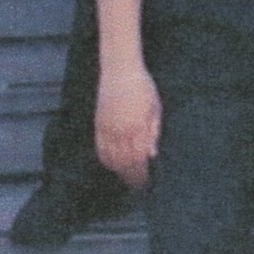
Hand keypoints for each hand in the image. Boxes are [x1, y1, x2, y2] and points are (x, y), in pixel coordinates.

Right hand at [96, 63, 162, 187]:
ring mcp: (107, 127)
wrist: (120, 68)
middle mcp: (121, 129)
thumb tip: (152, 154)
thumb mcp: (155, 107)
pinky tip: (112, 164)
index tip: (146, 183)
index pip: (139, 159)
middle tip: (138, 185)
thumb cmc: (143, 86)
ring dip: (119, 170)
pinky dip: (106, 159)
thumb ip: (153, 131)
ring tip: (127, 176)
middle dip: (132, 176)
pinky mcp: (98, 124)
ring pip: (110, 158)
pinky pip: (99, 148)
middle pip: (124, 162)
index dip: (142, 174)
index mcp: (137, 125)